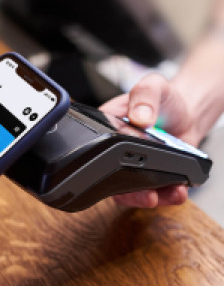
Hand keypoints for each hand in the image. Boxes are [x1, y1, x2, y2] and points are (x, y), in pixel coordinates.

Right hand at [99, 74, 194, 207]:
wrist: (187, 111)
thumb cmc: (164, 99)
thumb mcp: (152, 87)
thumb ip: (144, 96)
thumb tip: (139, 117)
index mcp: (108, 131)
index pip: (97, 152)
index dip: (103, 168)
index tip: (119, 174)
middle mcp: (119, 153)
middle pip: (111, 181)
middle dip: (129, 194)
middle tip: (145, 194)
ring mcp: (136, 167)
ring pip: (132, 193)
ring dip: (148, 199)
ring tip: (164, 195)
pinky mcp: (155, 175)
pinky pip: (157, 192)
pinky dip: (167, 196)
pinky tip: (177, 191)